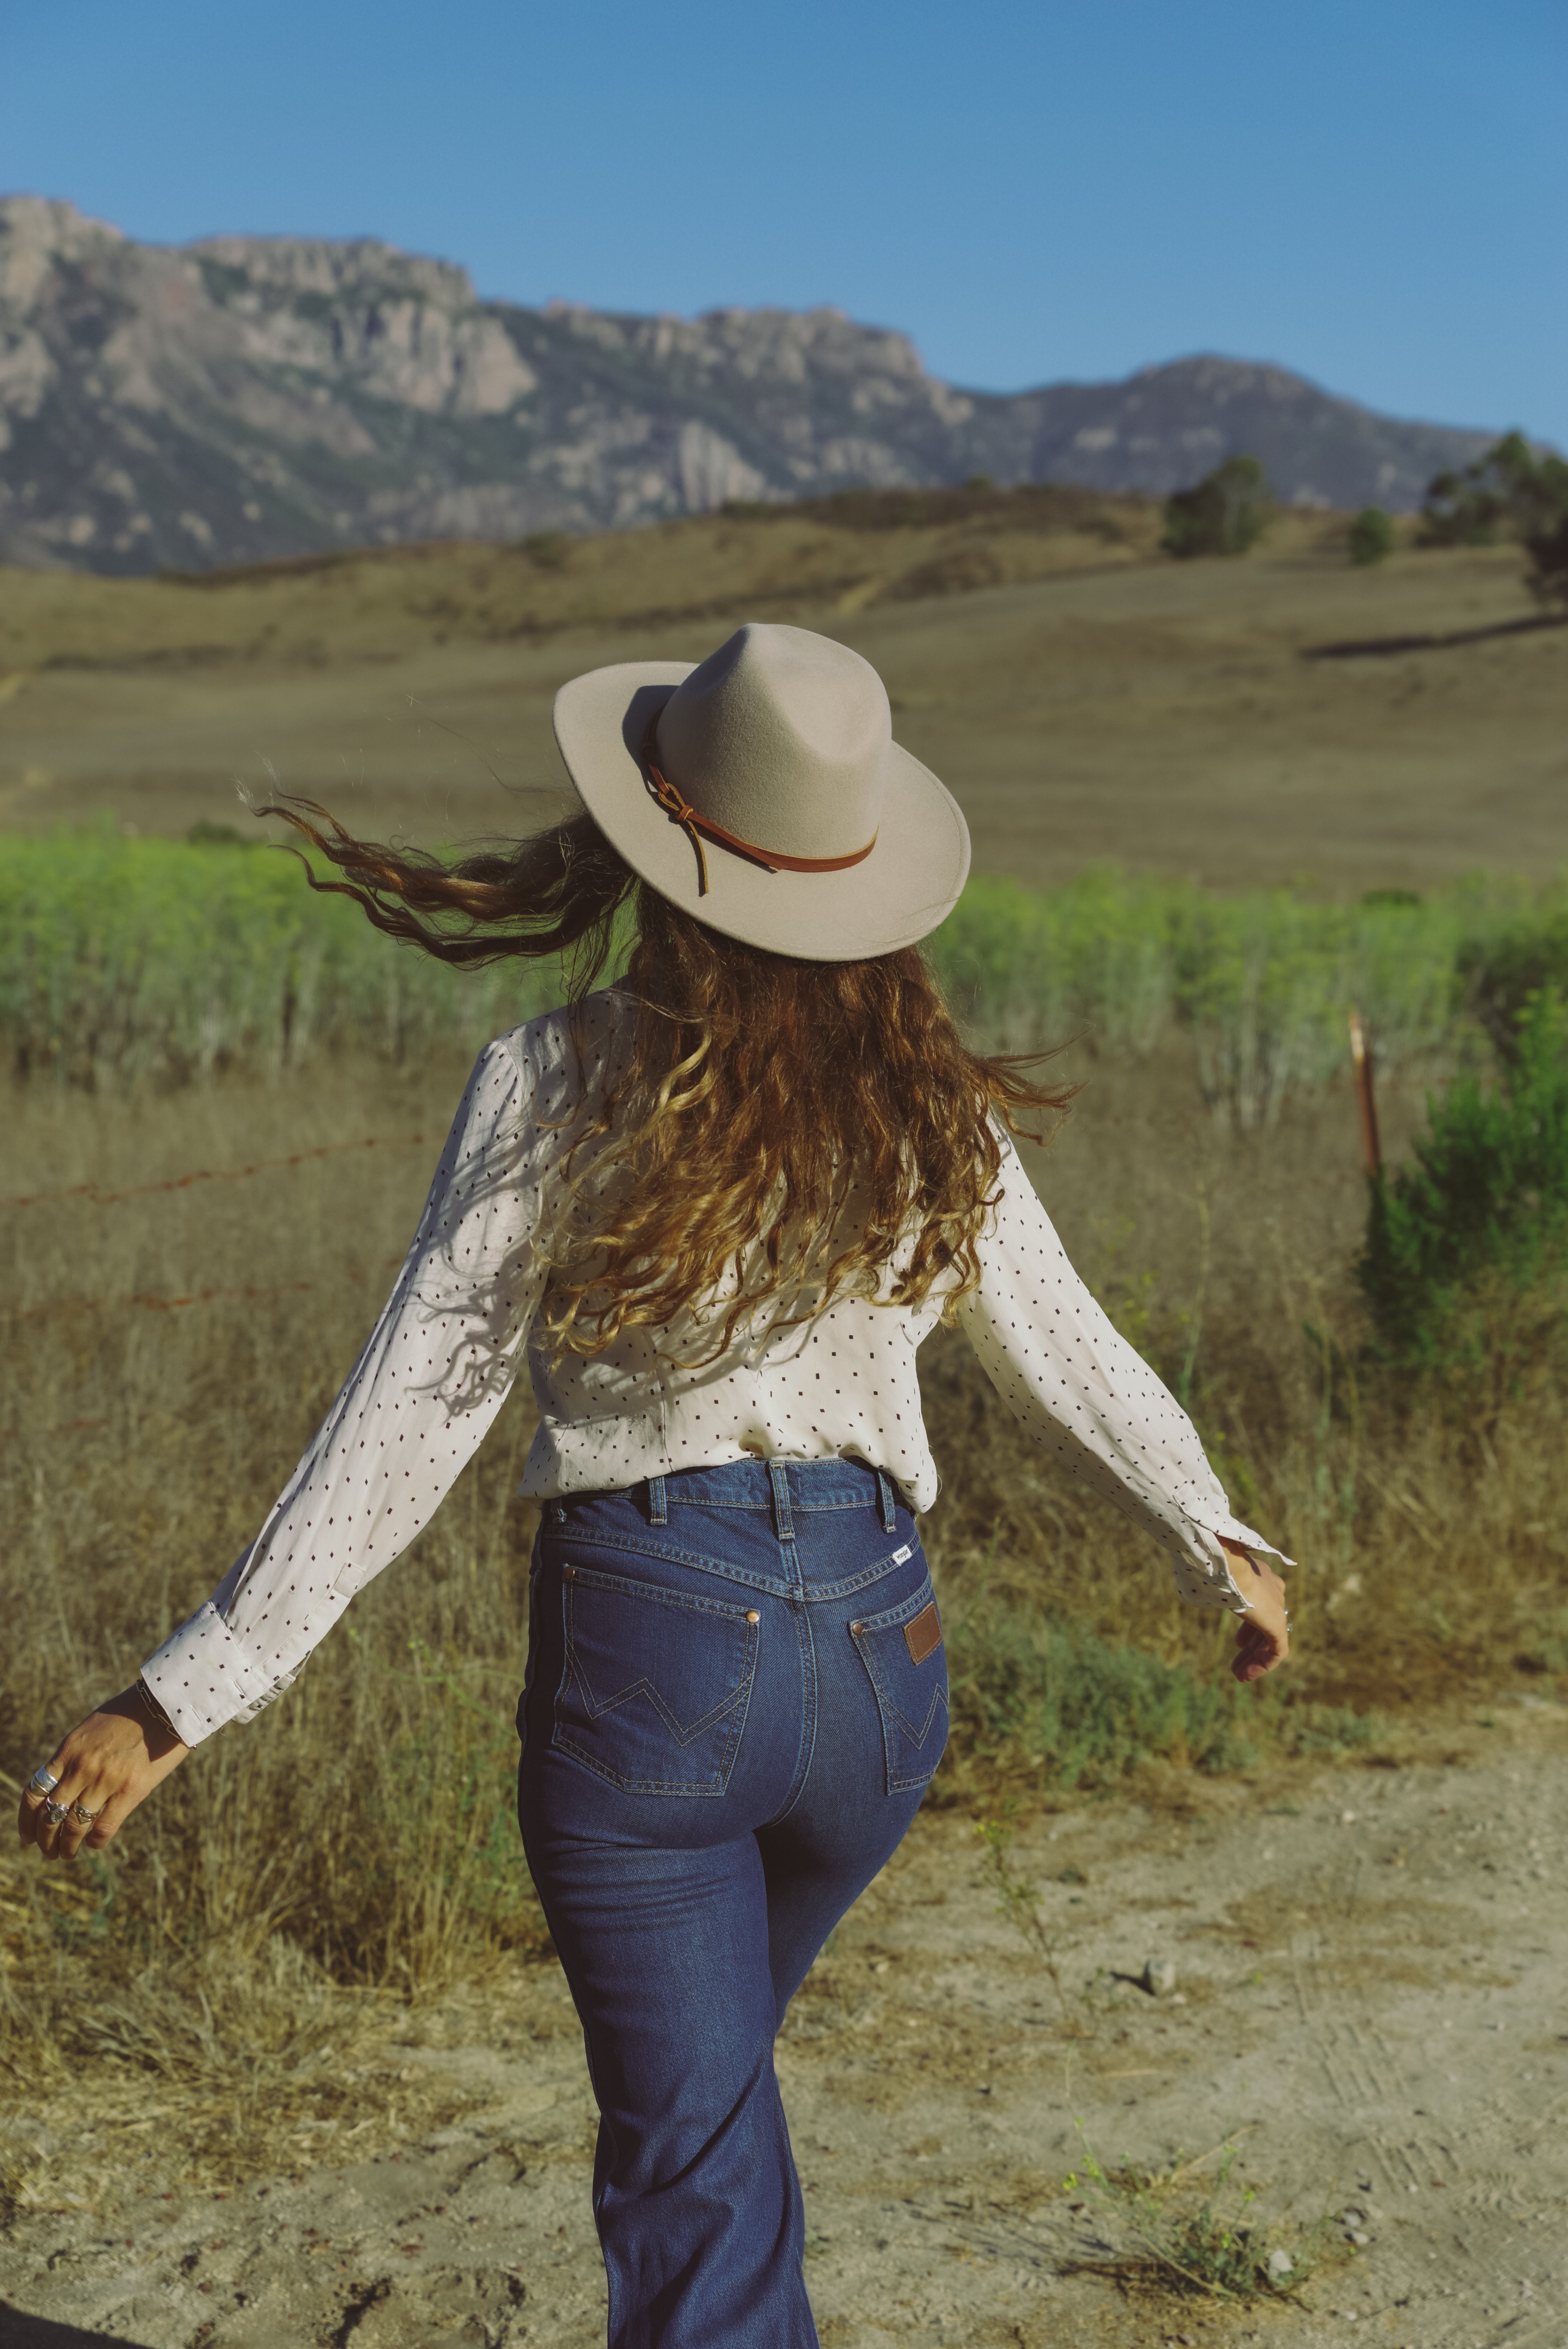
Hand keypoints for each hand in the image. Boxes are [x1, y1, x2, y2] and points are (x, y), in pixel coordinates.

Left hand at [17, 1686, 188, 1862]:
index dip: (27, 1820)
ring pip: (74, 1826)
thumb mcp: (91, 1729)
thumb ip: (75, 1756)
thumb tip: (63, 1784)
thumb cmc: (131, 1713)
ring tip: (67, 1853)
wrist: (168, 1704)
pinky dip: (95, 1841)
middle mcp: (81, 1767)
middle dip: (45, 1839)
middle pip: (50, 1815)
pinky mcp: (131, 1790)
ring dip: (67, 1846)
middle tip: (48, 1851)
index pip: (35, 1793)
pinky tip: (94, 1843)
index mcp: (69, 1750)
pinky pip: (104, 1827)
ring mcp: (105, 1779)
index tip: (27, 1836)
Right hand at [1219, 1538, 1289, 1683]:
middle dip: (1250, 1649)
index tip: (1238, 1644)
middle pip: (1264, 1628)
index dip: (1249, 1630)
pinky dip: (1263, 1665)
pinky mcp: (1278, 1624)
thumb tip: (1196, 1581)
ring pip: (1270, 1642)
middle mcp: (1275, 1594)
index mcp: (1263, 1580)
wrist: (1229, 1565)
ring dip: (1254, 1661)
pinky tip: (1247, 1676)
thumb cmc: (1216, 1568)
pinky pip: (1277, 1652)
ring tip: (1239, 1676)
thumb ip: (1215, 1584)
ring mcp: (1277, 1609)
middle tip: (1236, 1666)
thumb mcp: (1216, 1577)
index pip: (1261, 1609)